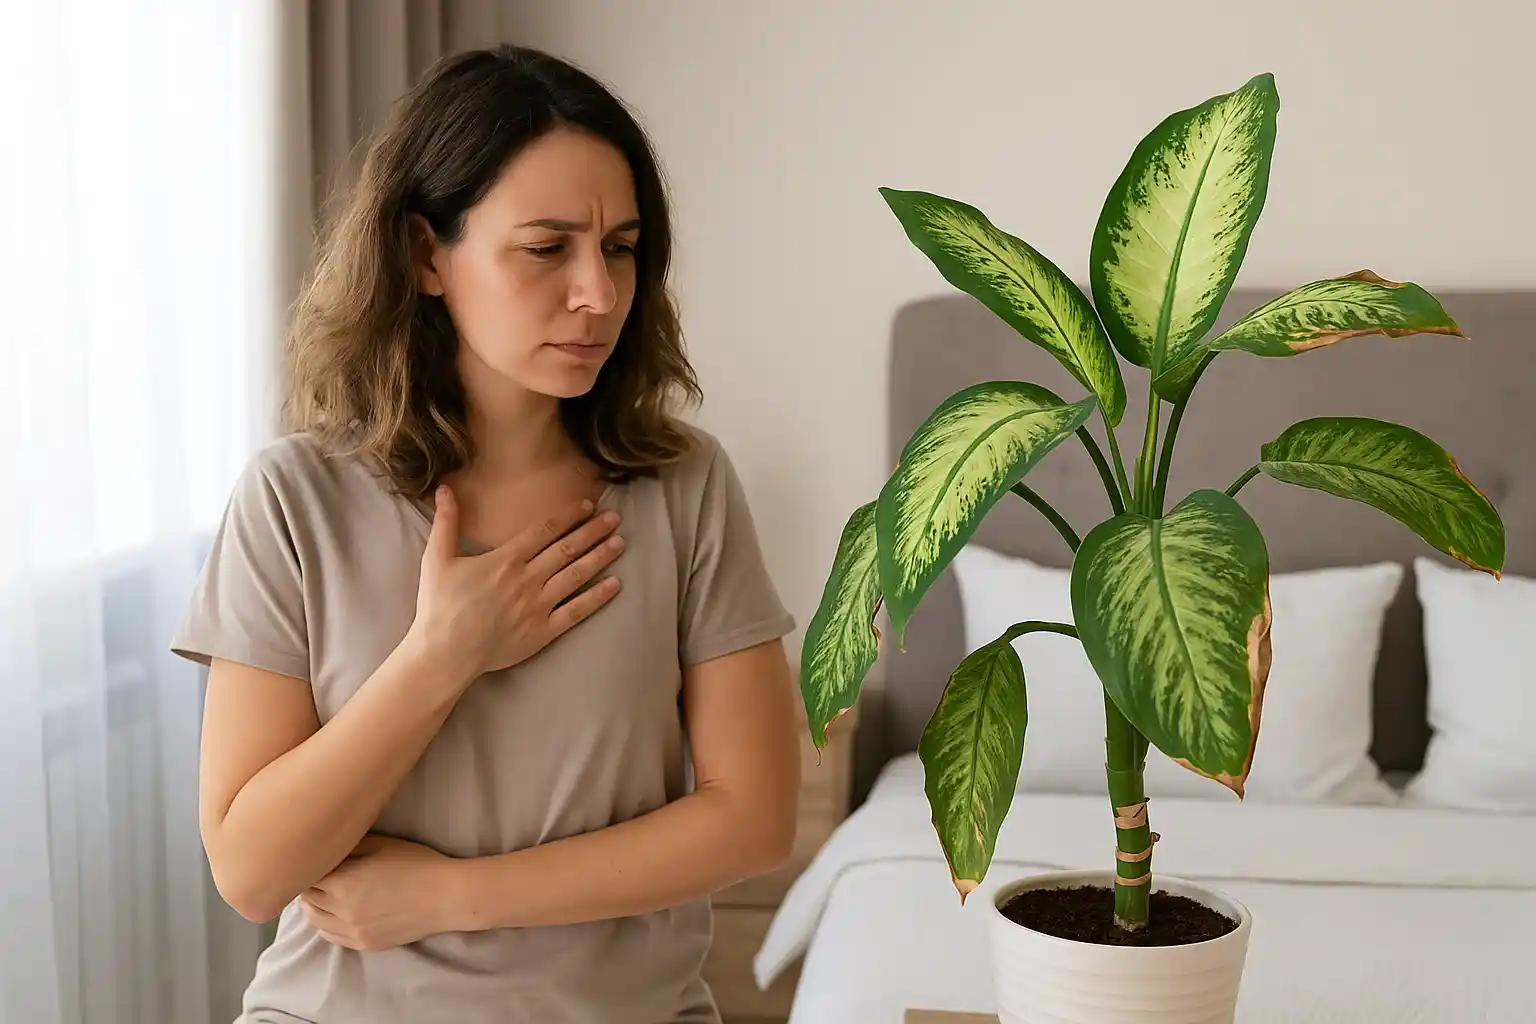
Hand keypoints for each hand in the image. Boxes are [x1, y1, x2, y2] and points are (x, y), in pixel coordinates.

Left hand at [301, 834, 462, 950]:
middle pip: (307, 898)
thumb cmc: (417, 864)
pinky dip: (325, 924)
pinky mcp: (364, 944)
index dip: (308, 865)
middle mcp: (341, 910)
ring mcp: (352, 931)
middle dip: (308, 884)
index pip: (306, 875)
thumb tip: (326, 846)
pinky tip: (332, 913)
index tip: (313, 858)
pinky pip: (331, 937)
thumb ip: (349, 846)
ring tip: (322, 893)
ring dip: (314, 905)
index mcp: (343, 882)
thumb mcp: (382, 844)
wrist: (445, 896)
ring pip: (315, 921)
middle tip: (317, 873)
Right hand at [409, 485, 624, 685]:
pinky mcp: (543, 631)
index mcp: (506, 559)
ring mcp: (538, 606)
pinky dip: (597, 597)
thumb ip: (446, 522)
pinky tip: (615, 585)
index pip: (545, 530)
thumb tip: (445, 488)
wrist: (444, 653)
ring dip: (600, 557)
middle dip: (594, 531)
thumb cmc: (440, 606)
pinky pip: (576, 611)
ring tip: (620, 542)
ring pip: (577, 575)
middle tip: (614, 517)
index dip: (569, 516)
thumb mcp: (437, 558)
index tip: (588, 505)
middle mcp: (527, 579)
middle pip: (568, 549)